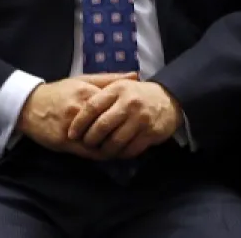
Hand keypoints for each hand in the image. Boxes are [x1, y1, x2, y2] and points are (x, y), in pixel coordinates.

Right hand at [16, 73, 136, 157]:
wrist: (28, 105)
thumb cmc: (58, 93)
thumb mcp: (81, 81)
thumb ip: (108, 80)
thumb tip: (136, 76)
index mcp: (86, 93)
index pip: (116, 107)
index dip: (129, 116)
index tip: (139, 120)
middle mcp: (80, 109)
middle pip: (111, 126)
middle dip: (124, 133)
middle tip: (136, 138)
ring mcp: (72, 126)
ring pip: (102, 141)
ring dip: (114, 147)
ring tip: (125, 149)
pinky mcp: (64, 141)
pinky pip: (89, 152)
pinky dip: (101, 154)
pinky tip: (108, 154)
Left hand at [66, 78, 182, 159]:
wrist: (168, 98)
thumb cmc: (136, 93)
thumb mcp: (118, 86)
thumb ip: (99, 93)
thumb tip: (76, 106)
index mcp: (116, 90)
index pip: (92, 107)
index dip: (79, 122)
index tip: (71, 133)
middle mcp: (128, 103)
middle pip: (103, 125)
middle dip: (90, 138)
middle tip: (85, 145)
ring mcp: (141, 119)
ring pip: (117, 140)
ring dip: (105, 150)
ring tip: (98, 152)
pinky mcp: (152, 133)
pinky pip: (132, 148)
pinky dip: (121, 154)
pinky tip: (116, 154)